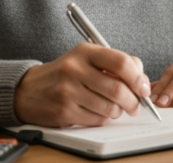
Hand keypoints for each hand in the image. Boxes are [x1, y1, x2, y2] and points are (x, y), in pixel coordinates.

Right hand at [14, 43, 149, 127]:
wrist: (28, 89)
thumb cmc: (64, 73)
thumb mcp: (87, 58)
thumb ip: (116, 63)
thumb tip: (142, 79)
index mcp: (85, 52)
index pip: (121, 62)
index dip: (138, 78)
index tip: (143, 88)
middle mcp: (75, 69)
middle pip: (117, 90)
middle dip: (133, 102)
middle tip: (135, 106)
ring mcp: (68, 91)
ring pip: (109, 108)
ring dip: (118, 112)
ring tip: (113, 108)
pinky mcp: (64, 111)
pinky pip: (96, 120)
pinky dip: (103, 119)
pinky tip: (96, 112)